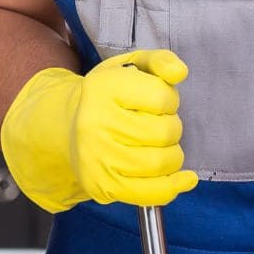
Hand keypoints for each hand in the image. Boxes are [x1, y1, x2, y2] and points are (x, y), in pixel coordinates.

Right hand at [0, 48, 198, 211]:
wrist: (69, 126)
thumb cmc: (111, 95)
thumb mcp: (133, 65)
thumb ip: (161, 60)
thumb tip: (180, 72)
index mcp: (104, 88)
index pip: (161, 97)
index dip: (169, 100)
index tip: (158, 101)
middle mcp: (95, 123)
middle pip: (164, 132)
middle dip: (172, 127)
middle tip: (157, 124)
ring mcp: (96, 158)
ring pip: (160, 162)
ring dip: (173, 154)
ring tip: (159, 145)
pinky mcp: (102, 185)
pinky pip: (148, 193)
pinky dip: (173, 187)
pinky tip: (184, 179)